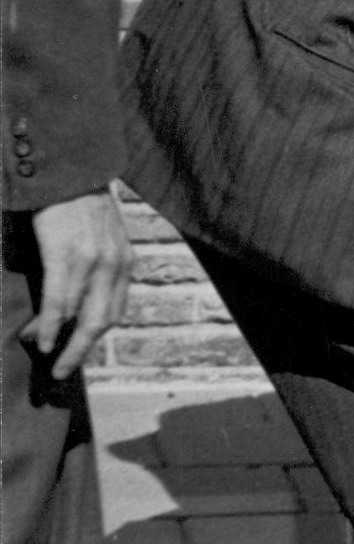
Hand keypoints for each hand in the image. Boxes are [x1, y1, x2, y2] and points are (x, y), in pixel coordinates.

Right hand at [25, 188, 130, 377]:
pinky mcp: (66, 255)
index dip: (94, 339)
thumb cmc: (79, 206)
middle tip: (61, 372)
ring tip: (41, 351)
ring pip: (78, 316)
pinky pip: (59, 301)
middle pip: (102, 323)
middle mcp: (115, 266)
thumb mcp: (101, 238)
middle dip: (80, 351)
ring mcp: (92, 262)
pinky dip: (49, 325)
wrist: (69, 172)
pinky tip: (38, 339)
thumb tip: (76, 301)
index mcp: (125, 264)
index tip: (76, 353)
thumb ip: (98, 268)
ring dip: (57, 340)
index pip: (114, 312)